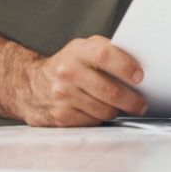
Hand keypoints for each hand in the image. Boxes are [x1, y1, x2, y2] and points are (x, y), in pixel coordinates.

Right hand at [20, 36, 146, 126]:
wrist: (29, 86)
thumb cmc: (66, 66)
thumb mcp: (82, 49)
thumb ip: (106, 51)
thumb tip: (138, 64)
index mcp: (77, 52)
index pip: (105, 55)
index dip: (125, 66)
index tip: (139, 76)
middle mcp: (68, 73)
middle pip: (109, 90)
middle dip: (132, 100)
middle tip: (141, 103)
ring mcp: (63, 96)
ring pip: (104, 110)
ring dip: (117, 110)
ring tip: (120, 106)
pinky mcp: (61, 117)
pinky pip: (93, 122)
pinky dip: (100, 119)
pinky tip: (98, 111)